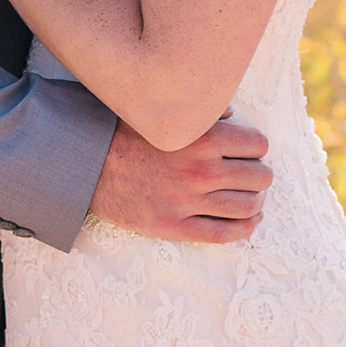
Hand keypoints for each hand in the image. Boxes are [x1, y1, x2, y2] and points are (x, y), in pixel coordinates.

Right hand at [89, 115, 270, 245]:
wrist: (85, 165)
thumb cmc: (123, 133)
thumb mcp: (162, 112)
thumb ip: (201, 113)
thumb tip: (232, 116)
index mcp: (203, 138)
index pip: (257, 145)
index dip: (256, 147)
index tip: (250, 152)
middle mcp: (200, 171)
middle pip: (259, 177)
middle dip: (260, 175)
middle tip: (253, 175)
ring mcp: (188, 202)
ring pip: (247, 207)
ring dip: (257, 202)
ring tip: (254, 199)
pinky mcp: (174, 226)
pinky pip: (223, 234)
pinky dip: (244, 229)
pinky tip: (250, 222)